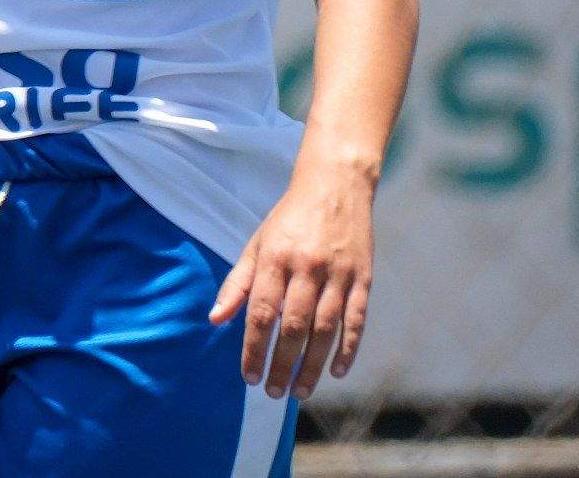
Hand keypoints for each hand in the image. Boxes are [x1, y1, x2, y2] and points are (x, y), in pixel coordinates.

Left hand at [213, 162, 376, 398]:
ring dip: (314, 365)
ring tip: (300, 391)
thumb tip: (215, 320)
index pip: (261, 312)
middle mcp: (307, 268)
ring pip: (326, 329)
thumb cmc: (288, 220)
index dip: (254, 347)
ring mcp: (338, 274)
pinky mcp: (363, 278)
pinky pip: (357, 320)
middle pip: (294, 326)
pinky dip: (349, 349)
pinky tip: (337, 372)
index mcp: (275, 258)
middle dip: (282, 363)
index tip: (248, 376)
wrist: (335, 187)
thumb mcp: (256, 244)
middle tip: (273, 392)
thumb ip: (237, 283)